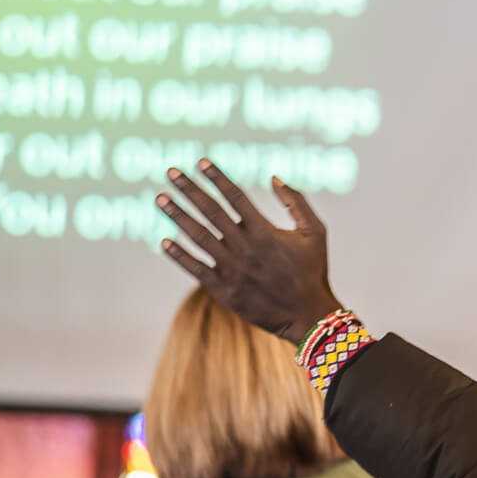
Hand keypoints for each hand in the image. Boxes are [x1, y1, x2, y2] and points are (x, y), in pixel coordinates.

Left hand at [155, 160, 340, 344]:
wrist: (308, 315)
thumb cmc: (312, 271)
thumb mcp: (315, 233)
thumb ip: (296, 203)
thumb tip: (275, 177)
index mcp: (266, 232)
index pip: (236, 197)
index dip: (217, 178)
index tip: (201, 163)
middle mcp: (245, 247)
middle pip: (211, 212)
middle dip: (190, 190)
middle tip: (171, 172)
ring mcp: (232, 269)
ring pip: (199, 237)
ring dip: (178, 216)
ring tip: (161, 199)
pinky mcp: (224, 290)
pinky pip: (196, 269)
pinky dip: (180, 255)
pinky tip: (164, 241)